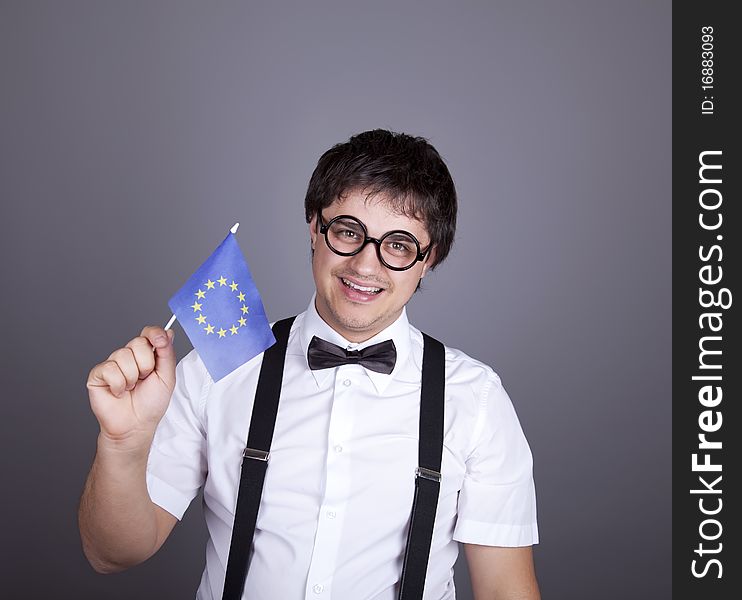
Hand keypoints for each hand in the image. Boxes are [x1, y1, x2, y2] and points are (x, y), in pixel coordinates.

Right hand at [86, 326, 176, 446]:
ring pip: (124, 356)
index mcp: (146, 354)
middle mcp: (129, 356)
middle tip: (145, 379)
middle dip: (146, 364)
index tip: (159, 340)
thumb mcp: (167, 377)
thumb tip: (169, 332)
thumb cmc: (151, 403)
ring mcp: (112, 364)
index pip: (148, 333)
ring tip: (131, 388)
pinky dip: (119, 384)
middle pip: (138, 342)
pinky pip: (110, 369)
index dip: (154, 334)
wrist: (136, 425)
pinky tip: (119, 392)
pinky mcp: (98, 374)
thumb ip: (167, 353)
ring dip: (132, 377)